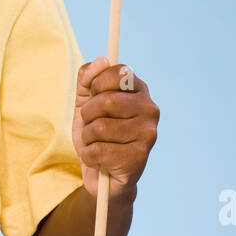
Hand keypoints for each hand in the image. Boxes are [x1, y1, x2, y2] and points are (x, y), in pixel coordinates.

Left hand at [73, 56, 159, 201]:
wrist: (101, 175)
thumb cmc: (96, 135)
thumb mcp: (85, 102)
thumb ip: (87, 79)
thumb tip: (101, 60)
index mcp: (140, 91)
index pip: (118, 72)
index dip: (97, 85)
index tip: (93, 97)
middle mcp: (150, 110)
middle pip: (106, 101)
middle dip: (88, 115)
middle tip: (91, 126)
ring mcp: (148, 134)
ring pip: (100, 127)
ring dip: (87, 138)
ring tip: (95, 144)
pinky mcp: (139, 159)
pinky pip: (98, 151)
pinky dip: (89, 157)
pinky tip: (99, 161)